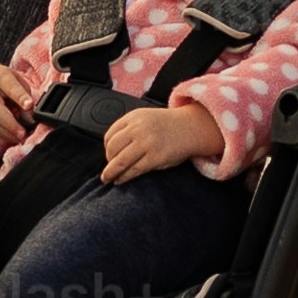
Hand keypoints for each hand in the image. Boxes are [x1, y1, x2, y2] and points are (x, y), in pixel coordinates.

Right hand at [0, 66, 37, 147]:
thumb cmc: (3, 82)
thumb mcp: (16, 82)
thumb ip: (24, 97)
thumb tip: (30, 119)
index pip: (10, 86)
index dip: (20, 96)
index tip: (29, 105)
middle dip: (10, 123)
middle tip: (22, 133)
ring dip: (6, 132)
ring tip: (20, 138)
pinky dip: (1, 133)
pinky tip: (11, 137)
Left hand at [100, 101, 219, 182]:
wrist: (191, 128)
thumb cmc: (169, 125)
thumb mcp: (145, 118)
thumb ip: (129, 128)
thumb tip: (111, 149)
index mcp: (133, 117)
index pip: (110, 135)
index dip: (106, 148)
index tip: (108, 155)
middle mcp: (138, 128)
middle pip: (112, 149)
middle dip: (108, 161)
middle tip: (107, 170)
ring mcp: (146, 143)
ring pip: (120, 161)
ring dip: (111, 172)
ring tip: (108, 178)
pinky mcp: (155, 157)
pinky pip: (133, 170)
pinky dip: (124, 177)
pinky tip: (121, 180)